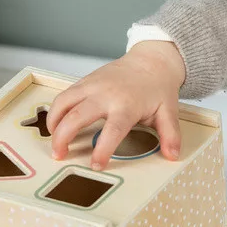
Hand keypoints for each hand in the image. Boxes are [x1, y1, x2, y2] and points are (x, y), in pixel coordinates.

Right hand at [46, 41, 186, 169]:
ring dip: (53, 123)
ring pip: (64, 103)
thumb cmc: (157, 88)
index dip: (102, 149)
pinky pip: (64, 95)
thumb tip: (173, 155)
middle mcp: (106, 94)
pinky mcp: (84, 81)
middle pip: (77, 116)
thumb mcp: (169, 112)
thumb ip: (170, 135)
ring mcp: (92, 85)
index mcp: (127, 105)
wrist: (151, 61)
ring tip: (54, 143)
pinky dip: (55, 111)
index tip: (96, 165)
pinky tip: (56, 126)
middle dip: (64, 137)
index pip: (112, 130)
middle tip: (60, 156)